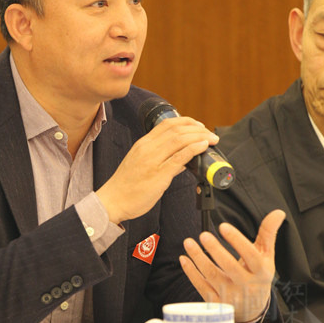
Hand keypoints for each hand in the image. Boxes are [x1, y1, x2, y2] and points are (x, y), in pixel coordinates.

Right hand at [96, 117, 218, 223]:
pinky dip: (194, 149)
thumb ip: (159, 158)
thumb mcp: (140, 163)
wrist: (113, 201)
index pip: (167, 124)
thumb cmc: (126, 185)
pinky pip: (179, 157)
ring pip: (180, 140)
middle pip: (176, 129)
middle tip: (209, 134)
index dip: (187, 121)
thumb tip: (182, 158)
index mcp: (143, 144)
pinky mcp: (158, 175)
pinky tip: (203, 147)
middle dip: (197, 128)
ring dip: (199, 137)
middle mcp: (147, 148)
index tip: (198, 125)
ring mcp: (152, 160)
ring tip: (211, 140)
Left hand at [179, 209, 284, 322]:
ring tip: (188, 243)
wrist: (253, 311)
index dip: (237, 240)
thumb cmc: (258, 277)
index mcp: (260, 271)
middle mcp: (245, 284)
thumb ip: (268, 234)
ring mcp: (230, 294)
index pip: (250, 255)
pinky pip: (201, 286)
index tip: (223, 226)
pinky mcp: (216, 302)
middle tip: (204, 235)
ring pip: (212, 275)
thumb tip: (278, 213)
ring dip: (198, 258)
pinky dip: (191, 273)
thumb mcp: (267, 257)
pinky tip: (184, 259)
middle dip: (216, 250)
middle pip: (230, 266)